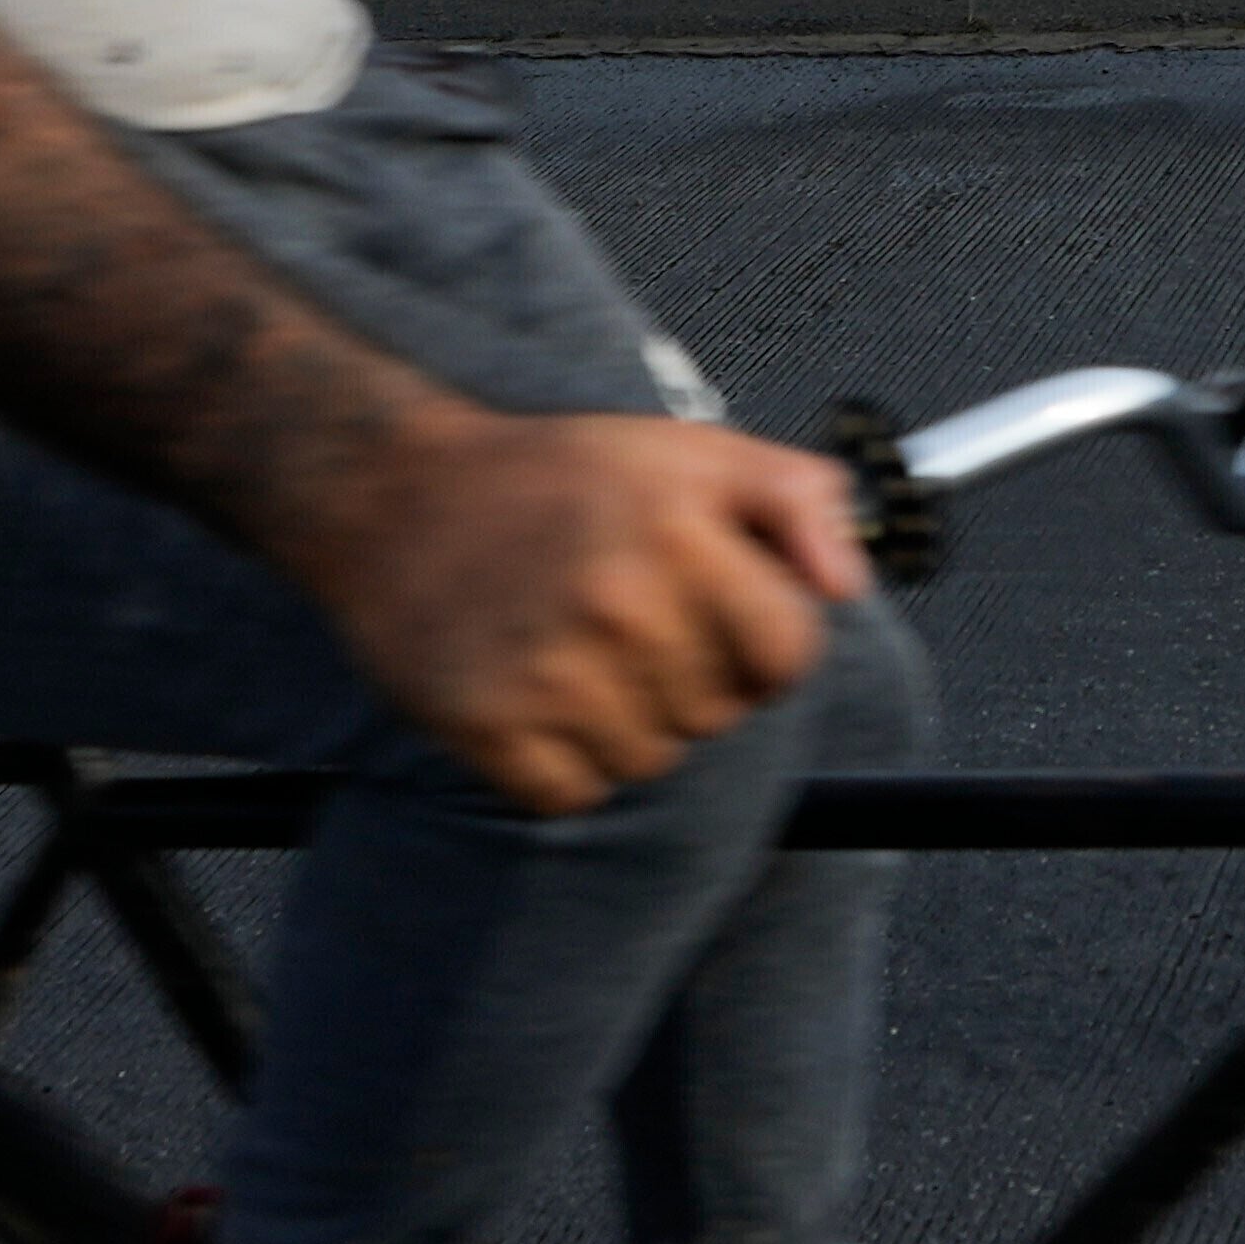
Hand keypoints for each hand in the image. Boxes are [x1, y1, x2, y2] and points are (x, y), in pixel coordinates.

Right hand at [263, 406, 874, 817]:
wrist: (394, 497)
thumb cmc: (556, 477)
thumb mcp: (690, 451)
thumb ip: (799, 499)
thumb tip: (850, 584)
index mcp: (677, 529)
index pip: (789, 652)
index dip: (766, 642)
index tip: (722, 615)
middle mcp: (617, 601)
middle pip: (721, 711)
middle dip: (693, 675)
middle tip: (625, 617)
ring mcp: (549, 670)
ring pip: (653, 759)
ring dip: (629, 720)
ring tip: (577, 649)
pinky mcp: (488, 726)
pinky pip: (578, 792)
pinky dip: (565, 761)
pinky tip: (536, 691)